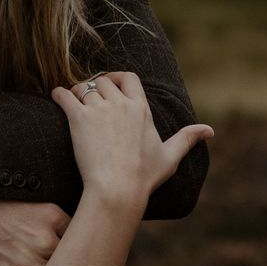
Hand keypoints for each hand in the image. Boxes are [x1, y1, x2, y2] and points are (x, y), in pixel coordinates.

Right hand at [0, 164, 68, 265]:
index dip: (76, 247)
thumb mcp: (25, 203)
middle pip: (68, 260)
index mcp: (49, 214)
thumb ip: (48, 221)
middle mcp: (43, 237)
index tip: (73, 252)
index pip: (79, 237)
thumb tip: (67, 238)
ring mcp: (27, 258)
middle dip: (64, 264)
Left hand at [52, 72, 212, 208]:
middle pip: (104, 80)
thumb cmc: (144, 177)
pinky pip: (64, 95)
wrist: (118, 189)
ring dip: (77, 91)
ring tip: (73, 101)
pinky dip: (58, 94)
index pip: (129, 78)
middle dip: (96, 85)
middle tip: (88, 96)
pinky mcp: (79, 118)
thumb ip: (187, 139)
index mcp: (141, 109)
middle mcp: (121, 104)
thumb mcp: (169, 157)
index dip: (117, 77)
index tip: (111, 82)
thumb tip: (210, 130)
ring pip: (83, 86)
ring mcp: (99, 109)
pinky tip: (56, 98)